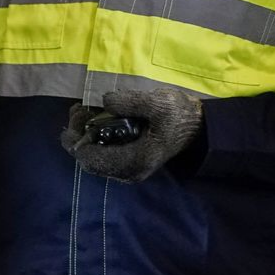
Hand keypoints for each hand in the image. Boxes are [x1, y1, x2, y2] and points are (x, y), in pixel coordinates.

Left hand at [60, 87, 201, 182]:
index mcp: (134, 161)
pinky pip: (103, 155)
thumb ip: (129, 102)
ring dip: (85, 135)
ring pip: (94, 158)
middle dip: (78, 135)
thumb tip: (104, 101)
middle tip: (79, 109)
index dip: (76, 138)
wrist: (198, 127)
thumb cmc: (179, 116)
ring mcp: (128, 169)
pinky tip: (95, 118)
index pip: (92, 159)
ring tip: (84, 111)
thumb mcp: (158, 103)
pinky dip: (95, 138)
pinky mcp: (129, 162)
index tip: (76, 113)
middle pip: (89, 161)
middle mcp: (128, 172)